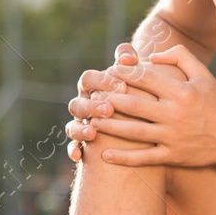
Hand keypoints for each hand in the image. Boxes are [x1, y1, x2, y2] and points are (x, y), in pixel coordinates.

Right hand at [64, 43, 141, 161]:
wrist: (143, 123)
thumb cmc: (139, 94)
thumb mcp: (137, 79)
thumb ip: (130, 64)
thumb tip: (128, 58)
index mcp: (93, 87)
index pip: (89, 79)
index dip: (102, 82)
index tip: (122, 87)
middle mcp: (84, 105)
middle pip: (78, 103)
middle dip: (92, 106)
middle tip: (109, 110)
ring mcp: (81, 125)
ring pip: (72, 125)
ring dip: (80, 129)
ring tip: (93, 133)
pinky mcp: (82, 143)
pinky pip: (73, 147)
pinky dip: (73, 150)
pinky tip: (78, 156)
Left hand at [85, 45, 215, 167]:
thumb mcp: (203, 74)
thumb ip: (179, 56)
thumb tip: (151, 56)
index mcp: (181, 91)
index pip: (145, 78)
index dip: (123, 74)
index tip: (108, 73)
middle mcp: (175, 113)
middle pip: (133, 104)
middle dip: (108, 100)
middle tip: (91, 98)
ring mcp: (173, 136)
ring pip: (133, 131)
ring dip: (109, 127)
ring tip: (90, 123)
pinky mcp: (173, 156)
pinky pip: (144, 158)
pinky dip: (123, 158)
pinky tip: (104, 155)